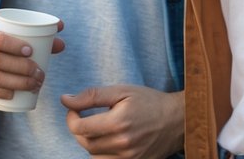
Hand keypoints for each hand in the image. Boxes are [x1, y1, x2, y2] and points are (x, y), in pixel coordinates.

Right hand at [0, 20, 63, 100]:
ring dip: (17, 83)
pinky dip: (1, 93)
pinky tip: (13, 95)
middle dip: (21, 68)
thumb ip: (38, 32)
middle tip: (40, 73)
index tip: (30, 51)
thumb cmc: (6, 40)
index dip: (13, 46)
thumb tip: (61, 32)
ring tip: (35, 84)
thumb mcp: (17, 33)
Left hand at [62, 85, 183, 158]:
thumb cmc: (150, 102)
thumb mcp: (123, 91)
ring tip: (102, 130)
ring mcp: (128, 157)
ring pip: (93, 155)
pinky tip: (110, 141)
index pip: (79, 127)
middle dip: (81, 130)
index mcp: (119, 122)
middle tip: (88, 118)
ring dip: (91, 142)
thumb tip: (65, 99)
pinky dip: (102, 153)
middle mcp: (122, 142)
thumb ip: (93, 95)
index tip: (74, 111)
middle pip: (85, 142)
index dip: (71, 118)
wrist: (178, 118)